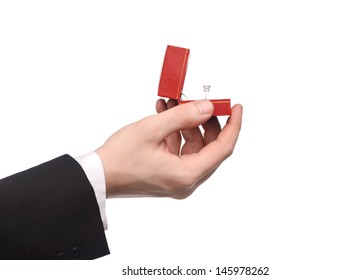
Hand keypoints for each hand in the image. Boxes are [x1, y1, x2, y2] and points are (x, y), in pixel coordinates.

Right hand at [96, 99, 242, 198]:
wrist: (97, 177)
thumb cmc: (120, 158)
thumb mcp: (152, 129)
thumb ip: (183, 116)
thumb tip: (208, 107)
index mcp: (187, 174)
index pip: (223, 148)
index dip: (233, 126)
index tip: (236, 107)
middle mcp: (186, 181)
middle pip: (210, 147)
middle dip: (206, 121)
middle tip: (200, 100)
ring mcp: (177, 180)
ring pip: (195, 147)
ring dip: (187, 123)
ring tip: (173, 103)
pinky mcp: (168, 175)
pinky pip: (181, 151)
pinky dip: (176, 132)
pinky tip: (165, 114)